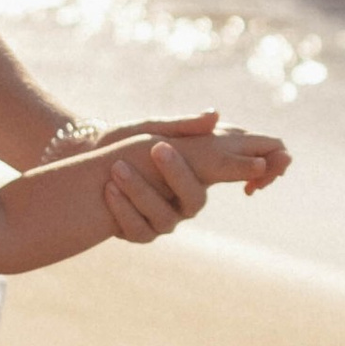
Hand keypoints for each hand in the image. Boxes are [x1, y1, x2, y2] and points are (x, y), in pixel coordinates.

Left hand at [91, 111, 289, 235]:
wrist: (86, 159)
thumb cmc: (126, 140)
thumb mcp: (152, 127)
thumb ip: (184, 126)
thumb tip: (216, 115)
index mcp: (200, 169)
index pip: (238, 173)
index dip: (259, 172)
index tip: (255, 166)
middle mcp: (186, 198)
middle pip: (196, 198)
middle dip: (177, 174)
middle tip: (157, 146)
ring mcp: (165, 218)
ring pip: (164, 218)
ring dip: (139, 191)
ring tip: (117, 167)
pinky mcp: (140, 231)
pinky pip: (138, 230)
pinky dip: (122, 209)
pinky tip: (108, 189)